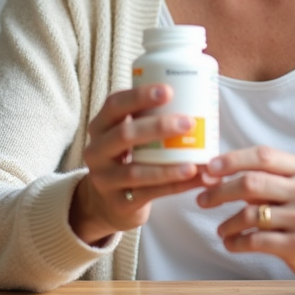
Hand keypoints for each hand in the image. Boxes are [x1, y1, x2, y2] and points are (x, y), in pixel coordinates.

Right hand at [69, 83, 205, 244]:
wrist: (108, 203)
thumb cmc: (128, 158)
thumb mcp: (128, 136)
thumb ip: (148, 119)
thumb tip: (198, 99)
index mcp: (100, 126)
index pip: (115, 104)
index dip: (140, 96)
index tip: (169, 90)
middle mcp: (96, 151)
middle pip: (124, 135)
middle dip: (158, 127)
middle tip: (189, 123)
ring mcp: (105, 179)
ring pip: (136, 172)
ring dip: (168, 167)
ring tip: (194, 164)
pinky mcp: (118, 204)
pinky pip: (149, 194)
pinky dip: (174, 186)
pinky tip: (194, 180)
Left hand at [197, 146, 294, 291]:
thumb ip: (264, 178)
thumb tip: (215, 173)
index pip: (263, 155)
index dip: (231, 160)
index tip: (209, 168)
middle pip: (251, 183)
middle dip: (220, 191)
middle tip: (203, 199)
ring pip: (250, 214)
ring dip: (227, 223)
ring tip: (221, 229)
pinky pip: (256, 241)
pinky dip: (236, 242)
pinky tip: (231, 243)